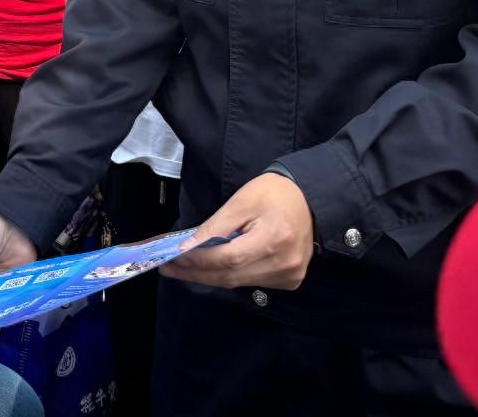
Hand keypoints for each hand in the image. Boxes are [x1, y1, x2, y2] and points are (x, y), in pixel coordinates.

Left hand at [163, 172, 313, 289]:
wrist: (309, 200)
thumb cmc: (273, 194)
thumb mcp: (241, 202)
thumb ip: (215, 227)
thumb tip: (187, 248)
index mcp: (274, 239)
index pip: (228, 258)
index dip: (198, 260)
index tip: (171, 259)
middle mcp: (285, 264)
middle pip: (231, 276)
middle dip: (197, 273)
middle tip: (168, 269)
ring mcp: (289, 276)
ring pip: (239, 283)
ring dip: (209, 277)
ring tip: (182, 270)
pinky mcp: (290, 281)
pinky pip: (251, 283)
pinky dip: (229, 276)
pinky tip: (210, 270)